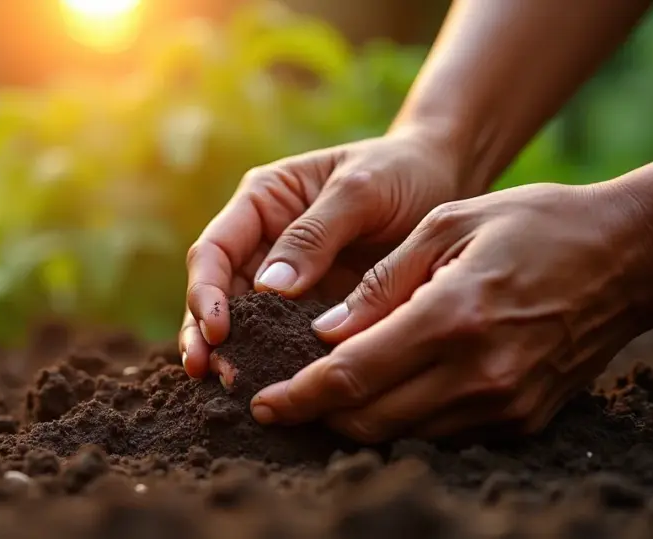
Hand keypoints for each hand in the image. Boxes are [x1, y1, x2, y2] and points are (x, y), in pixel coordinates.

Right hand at [179, 129, 466, 379]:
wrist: (445, 179)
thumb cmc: (400, 170)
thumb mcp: (360, 190)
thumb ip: (314, 234)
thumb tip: (270, 289)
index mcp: (262, 202)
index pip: (214, 250)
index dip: (206, 292)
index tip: (218, 331)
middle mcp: (264, 243)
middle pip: (219, 295)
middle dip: (209, 336)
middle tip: (215, 375)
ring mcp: (288, 280)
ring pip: (245, 324)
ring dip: (235, 357)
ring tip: (235, 391)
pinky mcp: (315, 309)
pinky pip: (287, 339)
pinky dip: (277, 364)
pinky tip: (276, 391)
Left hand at [249, 182, 652, 442]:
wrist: (625, 257)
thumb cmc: (532, 225)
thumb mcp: (447, 226)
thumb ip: (380, 284)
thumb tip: (325, 333)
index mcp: (451, 317)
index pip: (353, 375)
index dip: (299, 396)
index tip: (264, 403)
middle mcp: (478, 373)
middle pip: (370, 419)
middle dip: (317, 415)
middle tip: (282, 401)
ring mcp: (504, 404)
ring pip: (402, 433)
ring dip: (355, 421)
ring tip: (324, 396)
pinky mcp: (523, 419)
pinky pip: (442, 433)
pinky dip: (403, 419)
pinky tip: (384, 393)